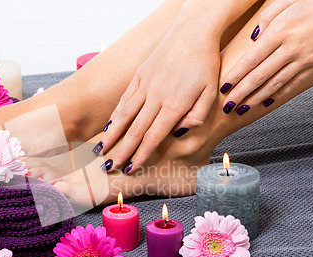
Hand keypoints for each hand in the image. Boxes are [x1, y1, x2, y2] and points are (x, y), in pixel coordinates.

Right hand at [99, 25, 219, 173]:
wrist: (193, 32)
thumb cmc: (205, 63)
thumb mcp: (211, 91)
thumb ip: (197, 115)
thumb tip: (180, 132)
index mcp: (174, 105)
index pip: (153, 136)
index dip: (141, 154)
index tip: (131, 168)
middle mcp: (155, 97)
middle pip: (134, 130)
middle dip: (121, 150)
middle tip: (109, 167)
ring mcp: (145, 85)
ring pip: (124, 115)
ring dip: (111, 135)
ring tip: (100, 150)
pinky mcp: (139, 75)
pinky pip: (124, 99)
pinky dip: (115, 114)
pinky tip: (109, 126)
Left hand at [220, 0, 312, 114]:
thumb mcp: (286, 1)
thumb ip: (266, 18)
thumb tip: (252, 38)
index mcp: (280, 31)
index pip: (251, 59)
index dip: (236, 76)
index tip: (224, 88)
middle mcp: (291, 48)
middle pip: (260, 76)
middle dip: (241, 93)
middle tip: (227, 106)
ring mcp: (304, 60)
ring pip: (274, 84)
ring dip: (255, 99)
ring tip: (241, 109)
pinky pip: (292, 85)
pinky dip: (277, 95)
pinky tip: (265, 103)